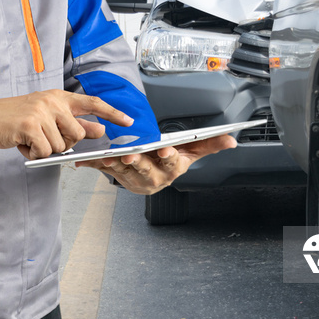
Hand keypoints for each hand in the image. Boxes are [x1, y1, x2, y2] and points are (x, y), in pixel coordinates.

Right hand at [0, 90, 133, 159]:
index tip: (128, 121)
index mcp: (58, 97)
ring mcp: (41, 112)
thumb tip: (100, 130)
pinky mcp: (30, 125)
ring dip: (46, 150)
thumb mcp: (45, 116)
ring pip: (62, 145)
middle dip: (65, 144)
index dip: (112, 113)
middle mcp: (52, 101)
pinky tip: (23, 144)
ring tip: (30, 140)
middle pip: (79, 134)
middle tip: (44, 140)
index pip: (92, 103)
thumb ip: (72, 122)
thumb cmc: (14, 119)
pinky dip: (34, 154)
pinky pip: (45, 151)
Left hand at [75, 134, 236, 194]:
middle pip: (145, 170)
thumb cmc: (170, 162)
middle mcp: (153, 177)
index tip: (165, 151)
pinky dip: (95, 164)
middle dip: (138, 163)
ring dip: (115, 165)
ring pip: (123, 171)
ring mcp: (133, 178)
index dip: (168, 157)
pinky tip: (86, 160)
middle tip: (131, 156)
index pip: (172, 163)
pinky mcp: (116, 175)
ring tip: (109, 157)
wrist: (150, 179)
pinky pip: (105, 170)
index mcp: (171, 169)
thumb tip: (232, 140)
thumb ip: (210, 145)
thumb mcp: (191, 153)